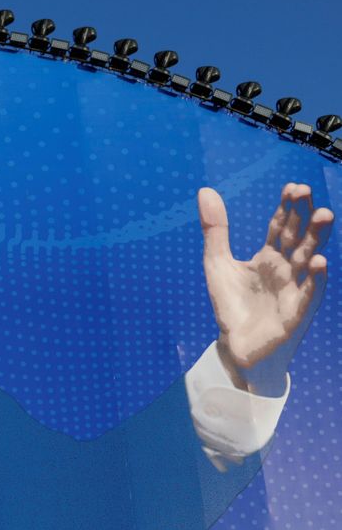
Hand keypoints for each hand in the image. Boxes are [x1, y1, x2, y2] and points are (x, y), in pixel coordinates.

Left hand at [199, 185, 331, 394]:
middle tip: (307, 192)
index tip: (293, 186)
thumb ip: (215, 229)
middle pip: (297, 238)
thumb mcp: (217, 262)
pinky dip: (315, 278)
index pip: (281, 226)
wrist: (235, 343)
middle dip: (304, 216)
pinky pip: (308, 293)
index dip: (287, 207)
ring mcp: (292, 288)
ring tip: (323, 215)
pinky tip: (320, 262)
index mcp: (269, 256)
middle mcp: (285, 268)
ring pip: (308, 260)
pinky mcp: (294, 311)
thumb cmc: (231, 302)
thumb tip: (206, 190)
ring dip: (316, 239)